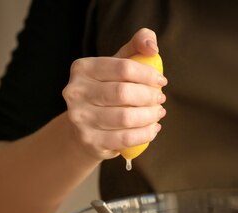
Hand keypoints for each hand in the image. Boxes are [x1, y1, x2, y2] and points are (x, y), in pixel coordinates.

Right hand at [62, 28, 167, 159]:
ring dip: (150, 116)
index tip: (161, 81)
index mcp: (82, 69)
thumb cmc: (106, 91)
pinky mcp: (89, 140)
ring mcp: (80, 118)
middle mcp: (76, 92)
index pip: (123, 68)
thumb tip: (152, 48)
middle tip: (160, 99)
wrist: (83, 129)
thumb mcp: (117, 66)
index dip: (148, 74)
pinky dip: (145, 134)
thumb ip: (136, 46)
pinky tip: (152, 129)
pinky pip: (125, 138)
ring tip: (158, 113)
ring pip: (126, 118)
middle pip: (124, 93)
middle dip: (150, 96)